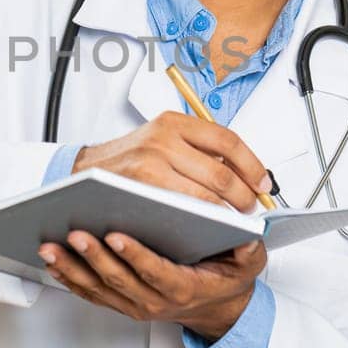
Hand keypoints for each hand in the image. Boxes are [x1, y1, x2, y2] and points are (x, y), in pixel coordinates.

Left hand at [38, 229, 267, 339]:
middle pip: (119, 279)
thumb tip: (246, 236)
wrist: (215, 310)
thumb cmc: (225, 280)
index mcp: (182, 288)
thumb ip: (248, 250)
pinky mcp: (120, 303)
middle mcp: (154, 300)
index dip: (134, 255)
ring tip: (50, 246)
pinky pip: (90, 293)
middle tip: (75, 233)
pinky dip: (69, 279)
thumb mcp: (248, 264)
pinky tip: (53, 262)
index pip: (155, 272)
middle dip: (94, 256)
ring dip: (72, 268)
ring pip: (98, 288)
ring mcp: (134, 304)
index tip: (116, 234)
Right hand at [71, 111, 273, 213]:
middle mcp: (162, 139)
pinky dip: (203, 220)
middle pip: (221, 173)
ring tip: (234, 218)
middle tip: (251, 207)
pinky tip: (209, 224)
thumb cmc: (128, 159)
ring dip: (227, 212)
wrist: (83, 172)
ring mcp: (150, 165)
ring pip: (205, 196)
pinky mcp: (141, 189)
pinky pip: (184, 210)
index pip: (227, 141)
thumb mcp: (162, 138)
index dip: (252, 165)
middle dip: (243, 196)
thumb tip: (243, 171)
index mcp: (174, 122)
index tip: (263, 183)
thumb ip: (197, 148)